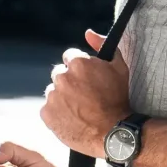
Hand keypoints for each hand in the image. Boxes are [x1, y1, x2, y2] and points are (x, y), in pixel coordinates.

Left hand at [39, 29, 129, 155]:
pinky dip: (57, 113)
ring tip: (79, 109)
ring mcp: (53, 96)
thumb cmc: (119, 100)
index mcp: (78, 63)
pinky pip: (48, 109)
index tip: (87, 79)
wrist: (113, 133)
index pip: (70, 57)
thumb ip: (103, 45)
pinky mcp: (47, 114)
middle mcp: (62, 77)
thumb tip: (88, 33)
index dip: (80, 69)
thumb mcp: (119, 67)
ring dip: (62, 97)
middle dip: (69, 82)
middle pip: (60, 74)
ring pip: (53, 92)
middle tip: (83, 96)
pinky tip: (71, 118)